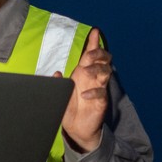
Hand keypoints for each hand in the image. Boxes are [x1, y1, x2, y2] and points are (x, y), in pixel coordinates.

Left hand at [57, 28, 110, 152]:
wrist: (76, 130)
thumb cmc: (70, 109)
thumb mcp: (60, 94)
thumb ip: (57, 83)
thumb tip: (57, 73)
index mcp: (82, 73)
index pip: (90, 55)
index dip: (93, 43)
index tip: (95, 31)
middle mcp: (92, 78)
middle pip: (103, 60)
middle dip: (98, 53)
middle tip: (89, 55)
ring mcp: (98, 88)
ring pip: (105, 72)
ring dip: (96, 69)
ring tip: (85, 72)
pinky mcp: (101, 101)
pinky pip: (101, 92)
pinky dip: (94, 91)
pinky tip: (85, 94)